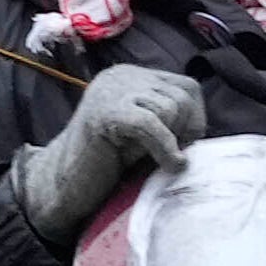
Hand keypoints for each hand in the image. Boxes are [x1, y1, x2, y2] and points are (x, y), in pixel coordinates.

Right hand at [8, 65, 204, 247]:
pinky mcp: (105, 113)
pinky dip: (166, 147)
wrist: (61, 188)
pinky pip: (151, 123)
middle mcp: (121, 76)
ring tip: (149, 158)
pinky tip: (167, 166)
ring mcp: (111, 91)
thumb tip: (203, 127)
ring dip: (171, 140)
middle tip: (165, 156)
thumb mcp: (144, 135)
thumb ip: (168, 121)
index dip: (194, 119)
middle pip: (182, 96)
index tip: (180, 147)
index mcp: (131, 78)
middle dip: (184, 131)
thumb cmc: (106, 167)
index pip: (186, 86)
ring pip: (170, 108)